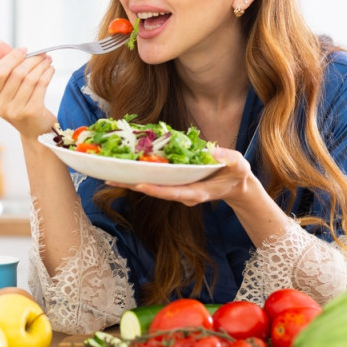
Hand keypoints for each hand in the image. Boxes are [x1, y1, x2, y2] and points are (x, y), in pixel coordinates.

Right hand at [0, 41, 57, 139]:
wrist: (36, 132)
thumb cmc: (22, 105)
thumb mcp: (10, 87)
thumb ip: (6, 65)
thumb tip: (1, 43)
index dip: (12, 57)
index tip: (25, 50)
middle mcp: (1, 106)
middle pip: (17, 74)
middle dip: (32, 60)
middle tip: (42, 54)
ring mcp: (16, 111)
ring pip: (31, 79)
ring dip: (42, 66)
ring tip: (48, 60)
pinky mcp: (32, 112)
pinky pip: (41, 86)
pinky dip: (47, 74)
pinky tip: (50, 70)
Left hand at [106, 147, 252, 206]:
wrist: (235, 184)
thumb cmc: (237, 174)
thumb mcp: (238, 165)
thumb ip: (229, 160)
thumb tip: (214, 152)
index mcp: (197, 193)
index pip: (174, 192)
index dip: (157, 189)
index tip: (140, 184)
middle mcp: (182, 193)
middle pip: (154, 190)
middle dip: (133, 184)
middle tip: (109, 177)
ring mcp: (177, 189)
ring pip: (150, 185)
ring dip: (130, 179)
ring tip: (107, 172)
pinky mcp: (174, 182)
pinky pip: (155, 178)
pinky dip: (140, 172)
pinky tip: (124, 165)